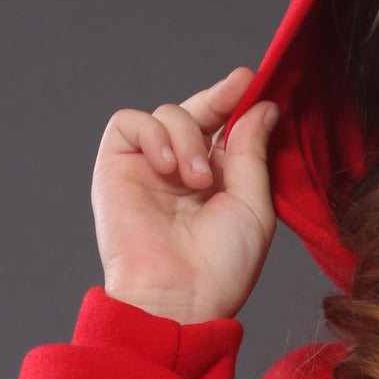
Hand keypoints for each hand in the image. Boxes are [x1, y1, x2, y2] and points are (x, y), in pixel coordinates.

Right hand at [92, 67, 279, 324]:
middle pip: (196, 112)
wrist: (179, 297)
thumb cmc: (221, 266)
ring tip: (197, 180)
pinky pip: (129, 123)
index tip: (252, 81)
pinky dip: (153, 135)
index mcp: (218, 180)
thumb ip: (252, 153)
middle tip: (236, 91)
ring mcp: (148, 168)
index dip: (236, 102)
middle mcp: (182, 170)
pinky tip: (168, 168)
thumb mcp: (252, 205)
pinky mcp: (116, 167)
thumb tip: (262, 106)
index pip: (224, 127)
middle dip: (216, 99)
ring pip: (167, 113)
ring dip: (188, 137)